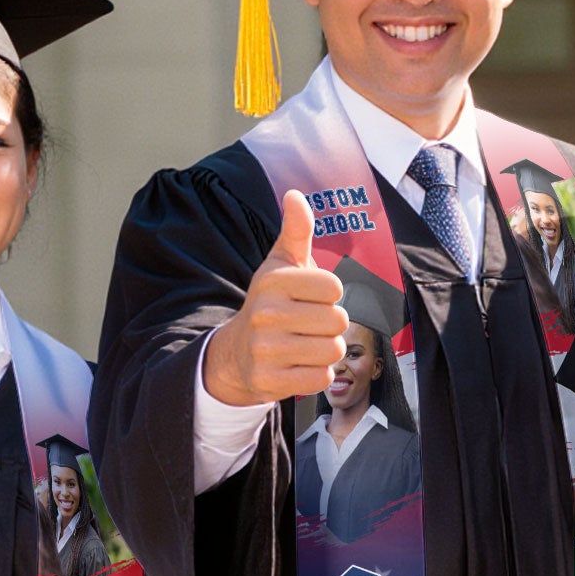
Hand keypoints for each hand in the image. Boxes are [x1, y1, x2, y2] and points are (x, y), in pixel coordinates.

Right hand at [200, 190, 349, 406]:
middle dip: (331, 325)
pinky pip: (321, 379)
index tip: (309, 297)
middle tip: (308, 325)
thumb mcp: (280, 265)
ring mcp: (266, 349)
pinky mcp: (269, 381)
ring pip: (332, 350)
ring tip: (305, 344)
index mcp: (273, 281)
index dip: (329, 294)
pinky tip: (298, 365)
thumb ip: (296, 231)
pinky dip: (317, 374)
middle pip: (338, 321)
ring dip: (326, 350)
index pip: (334, 287)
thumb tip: (295, 195)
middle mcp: (266, 313)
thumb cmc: (270, 303)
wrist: (236, 352)